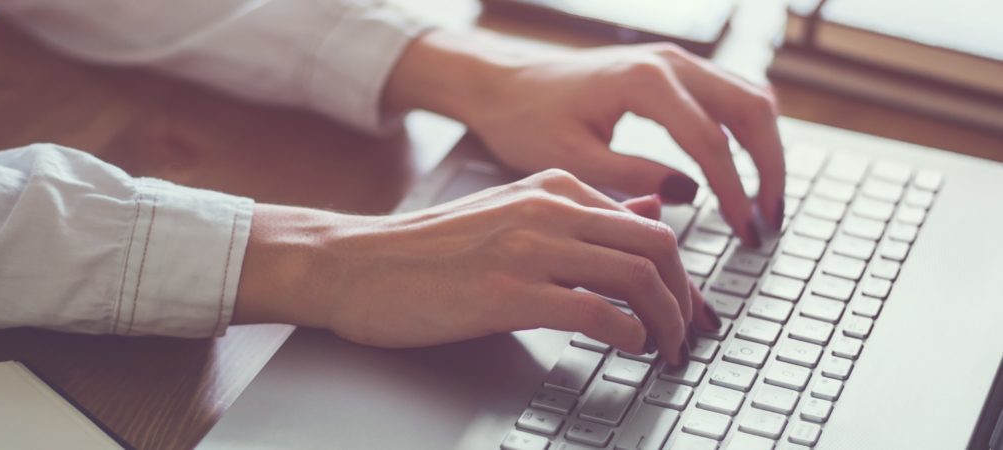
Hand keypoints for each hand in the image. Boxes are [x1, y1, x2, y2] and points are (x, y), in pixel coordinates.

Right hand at [234, 170, 722, 365]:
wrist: (358, 265)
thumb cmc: (430, 250)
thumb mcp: (512, 214)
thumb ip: (579, 214)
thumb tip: (650, 211)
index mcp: (554, 186)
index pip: (648, 223)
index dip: (682, 274)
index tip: (688, 308)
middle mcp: (549, 209)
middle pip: (658, 247)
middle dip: (686, 299)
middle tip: (688, 335)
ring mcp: (530, 249)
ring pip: (638, 277)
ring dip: (666, 322)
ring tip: (665, 350)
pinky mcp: (509, 292)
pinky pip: (598, 312)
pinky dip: (629, 335)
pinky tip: (629, 349)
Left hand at [385, 31, 785, 244]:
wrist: (503, 84)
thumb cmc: (525, 120)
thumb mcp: (572, 159)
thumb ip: (632, 175)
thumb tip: (690, 196)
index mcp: (644, 81)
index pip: (711, 141)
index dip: (734, 192)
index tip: (745, 233)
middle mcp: (668, 62)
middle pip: (751, 111)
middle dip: (769, 169)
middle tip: (768, 222)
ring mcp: (674, 61)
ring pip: (749, 98)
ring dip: (766, 149)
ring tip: (763, 204)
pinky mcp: (672, 71)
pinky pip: (730, 95)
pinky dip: (746, 133)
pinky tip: (741, 174)